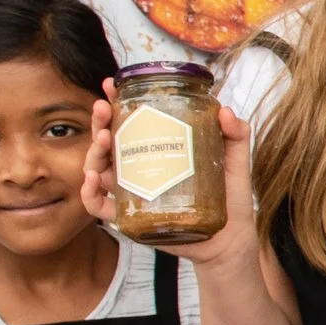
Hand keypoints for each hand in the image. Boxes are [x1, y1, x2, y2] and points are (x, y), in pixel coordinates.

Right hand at [82, 85, 259, 267]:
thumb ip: (236, 135)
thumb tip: (225, 111)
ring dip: (93, 153)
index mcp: (159, 151)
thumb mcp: (235, 161)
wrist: (232, 239)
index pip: (132, 124)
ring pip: (99, 170)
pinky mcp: (132, 219)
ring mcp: (133, 194)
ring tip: (104, 139)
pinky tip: (95, 180)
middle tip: (103, 108)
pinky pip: (100, 207)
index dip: (116, 103)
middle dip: (100, 122)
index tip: (111, 85)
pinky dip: (90, 194)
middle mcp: (141, 170)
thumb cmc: (230, 198)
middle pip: (109, 143)